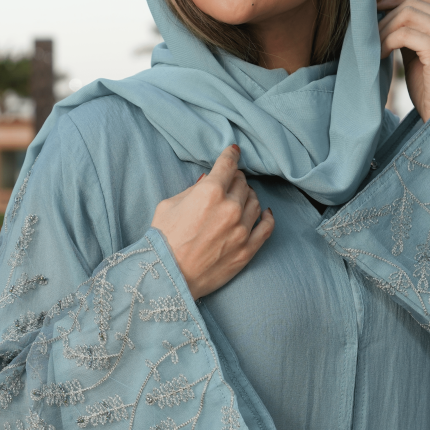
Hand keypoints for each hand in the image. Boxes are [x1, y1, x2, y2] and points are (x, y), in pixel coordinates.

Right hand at [151, 144, 273, 299]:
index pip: (228, 164)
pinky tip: (264, 213)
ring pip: (255, 202)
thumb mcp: (169, 205)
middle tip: (229, 183)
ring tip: (241, 199)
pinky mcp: (247, 250)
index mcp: (209, 192)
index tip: (233, 152)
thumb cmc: (162, 241)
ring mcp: (242, 230)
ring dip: (248, 197)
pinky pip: (267, 227)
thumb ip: (192, 189)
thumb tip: (208, 182)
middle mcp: (230, 207)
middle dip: (235, 180)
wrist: (167, 277)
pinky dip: (267, 217)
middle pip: (242, 183)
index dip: (230, 155)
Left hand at [378, 0, 429, 122]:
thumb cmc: (428, 89)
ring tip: (374, 48)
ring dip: (384, 29)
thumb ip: (408, 34)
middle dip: (386, 16)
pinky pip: (404, 35)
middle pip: (413, 2)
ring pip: (407, 14)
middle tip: (369, 35)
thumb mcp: (416, 55)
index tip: (375, 8)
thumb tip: (387, 15)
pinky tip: (379, 56)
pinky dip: (386, 42)